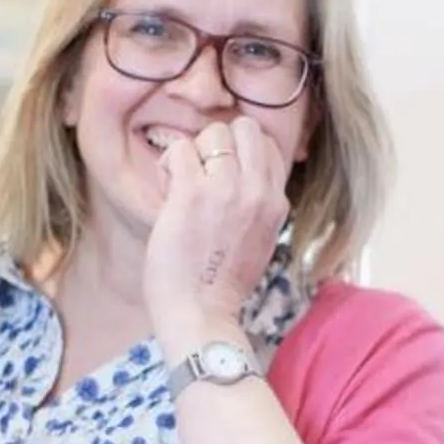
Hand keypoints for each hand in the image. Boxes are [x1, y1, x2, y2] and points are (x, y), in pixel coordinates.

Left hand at [144, 114, 292, 354]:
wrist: (201, 315)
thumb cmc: (221, 285)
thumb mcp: (259, 240)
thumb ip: (256, 206)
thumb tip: (240, 177)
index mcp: (276, 202)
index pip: (267, 146)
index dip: (240, 153)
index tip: (222, 177)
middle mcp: (258, 191)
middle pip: (245, 128)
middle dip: (219, 143)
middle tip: (202, 175)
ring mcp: (227, 189)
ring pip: (213, 132)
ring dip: (192, 154)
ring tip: (181, 187)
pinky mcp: (192, 194)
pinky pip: (180, 150)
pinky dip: (168, 166)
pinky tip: (167, 193)